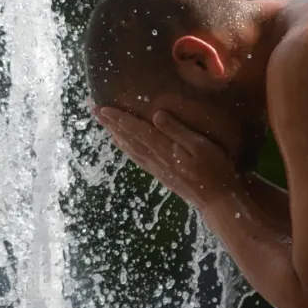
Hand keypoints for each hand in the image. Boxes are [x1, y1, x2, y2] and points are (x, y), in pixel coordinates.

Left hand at [93, 106, 239, 208]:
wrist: (215, 199)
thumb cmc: (214, 169)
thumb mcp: (200, 146)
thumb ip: (177, 130)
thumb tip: (156, 115)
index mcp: (163, 148)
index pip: (136, 130)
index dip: (118, 118)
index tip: (101, 107)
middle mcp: (154, 158)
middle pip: (126, 137)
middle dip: (109, 123)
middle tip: (92, 109)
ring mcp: (155, 167)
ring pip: (128, 147)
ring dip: (113, 132)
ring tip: (101, 121)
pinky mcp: (159, 173)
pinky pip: (135, 157)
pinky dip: (124, 147)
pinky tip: (119, 142)